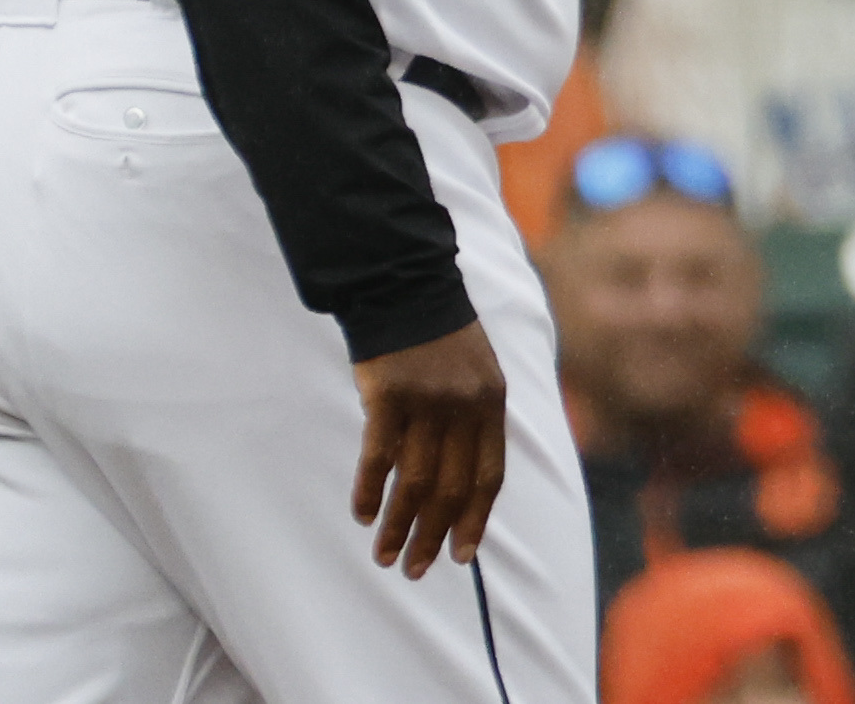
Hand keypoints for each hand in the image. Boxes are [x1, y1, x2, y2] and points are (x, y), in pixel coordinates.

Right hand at [351, 318, 507, 577]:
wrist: (404, 285)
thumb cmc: (439, 336)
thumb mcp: (476, 372)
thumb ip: (474, 421)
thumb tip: (461, 485)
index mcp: (492, 402)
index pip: (488, 476)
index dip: (475, 520)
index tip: (462, 556)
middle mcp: (464, 406)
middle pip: (450, 487)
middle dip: (433, 536)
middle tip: (415, 570)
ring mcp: (427, 401)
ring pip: (414, 481)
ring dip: (398, 525)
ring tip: (384, 556)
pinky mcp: (389, 395)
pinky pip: (379, 456)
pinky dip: (369, 489)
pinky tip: (362, 514)